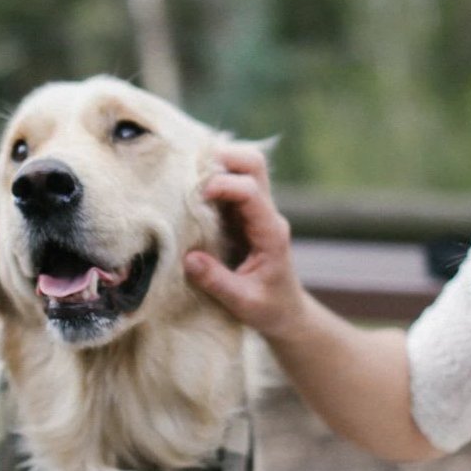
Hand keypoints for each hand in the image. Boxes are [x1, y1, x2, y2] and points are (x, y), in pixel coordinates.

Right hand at [185, 144, 308, 338]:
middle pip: (253, 163)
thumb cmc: (269, 308)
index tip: (198, 195)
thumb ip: (217, 282)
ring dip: (214, 165)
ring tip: (184, 179)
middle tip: (189, 173)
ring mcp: (254, 211)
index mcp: (270, 231)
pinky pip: (228, 183)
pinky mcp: (241, 215)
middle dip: (222, 158)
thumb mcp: (244, 302)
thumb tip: (189, 259)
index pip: (251, 191)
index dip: (224, 185)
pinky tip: (186, 190)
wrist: (286, 312)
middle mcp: (266, 214)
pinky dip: (208, 178)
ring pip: (242, 167)